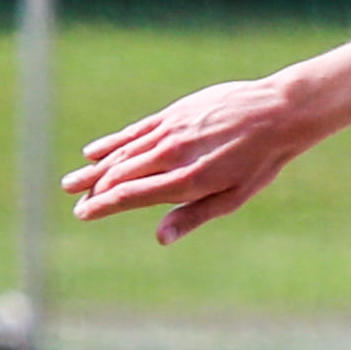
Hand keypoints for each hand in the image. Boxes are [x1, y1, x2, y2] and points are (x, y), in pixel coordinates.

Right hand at [61, 73, 323, 242]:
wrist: (278, 111)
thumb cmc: (260, 161)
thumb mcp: (234, 197)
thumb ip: (193, 215)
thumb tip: (160, 238)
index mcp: (186, 180)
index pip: (129, 195)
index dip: (102, 206)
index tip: (83, 214)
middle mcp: (172, 154)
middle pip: (119, 175)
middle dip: (95, 191)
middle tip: (76, 202)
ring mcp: (169, 130)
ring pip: (122, 153)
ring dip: (95, 169)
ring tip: (72, 183)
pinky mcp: (172, 113)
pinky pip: (134, 131)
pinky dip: (112, 143)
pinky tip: (94, 152)